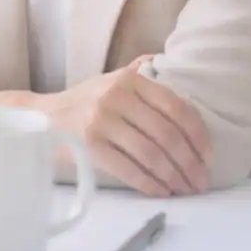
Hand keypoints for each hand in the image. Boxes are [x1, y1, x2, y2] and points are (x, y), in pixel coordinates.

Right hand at [0, 56, 211, 196]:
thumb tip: (163, 59)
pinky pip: (129, 169)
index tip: (208, 155)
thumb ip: (138, 71)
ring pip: (151, 154)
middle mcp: (116, 96)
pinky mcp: (89, 145)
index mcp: (129, 80)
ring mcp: (101, 120)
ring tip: (185, 189)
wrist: (42, 117)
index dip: (197, 134)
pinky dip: (149, 184)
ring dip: (173, 177)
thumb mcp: (110, 79)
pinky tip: (160, 191)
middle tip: (200, 181)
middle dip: (189, 163)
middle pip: (166, 134)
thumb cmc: (83, 102)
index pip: (175, 107)